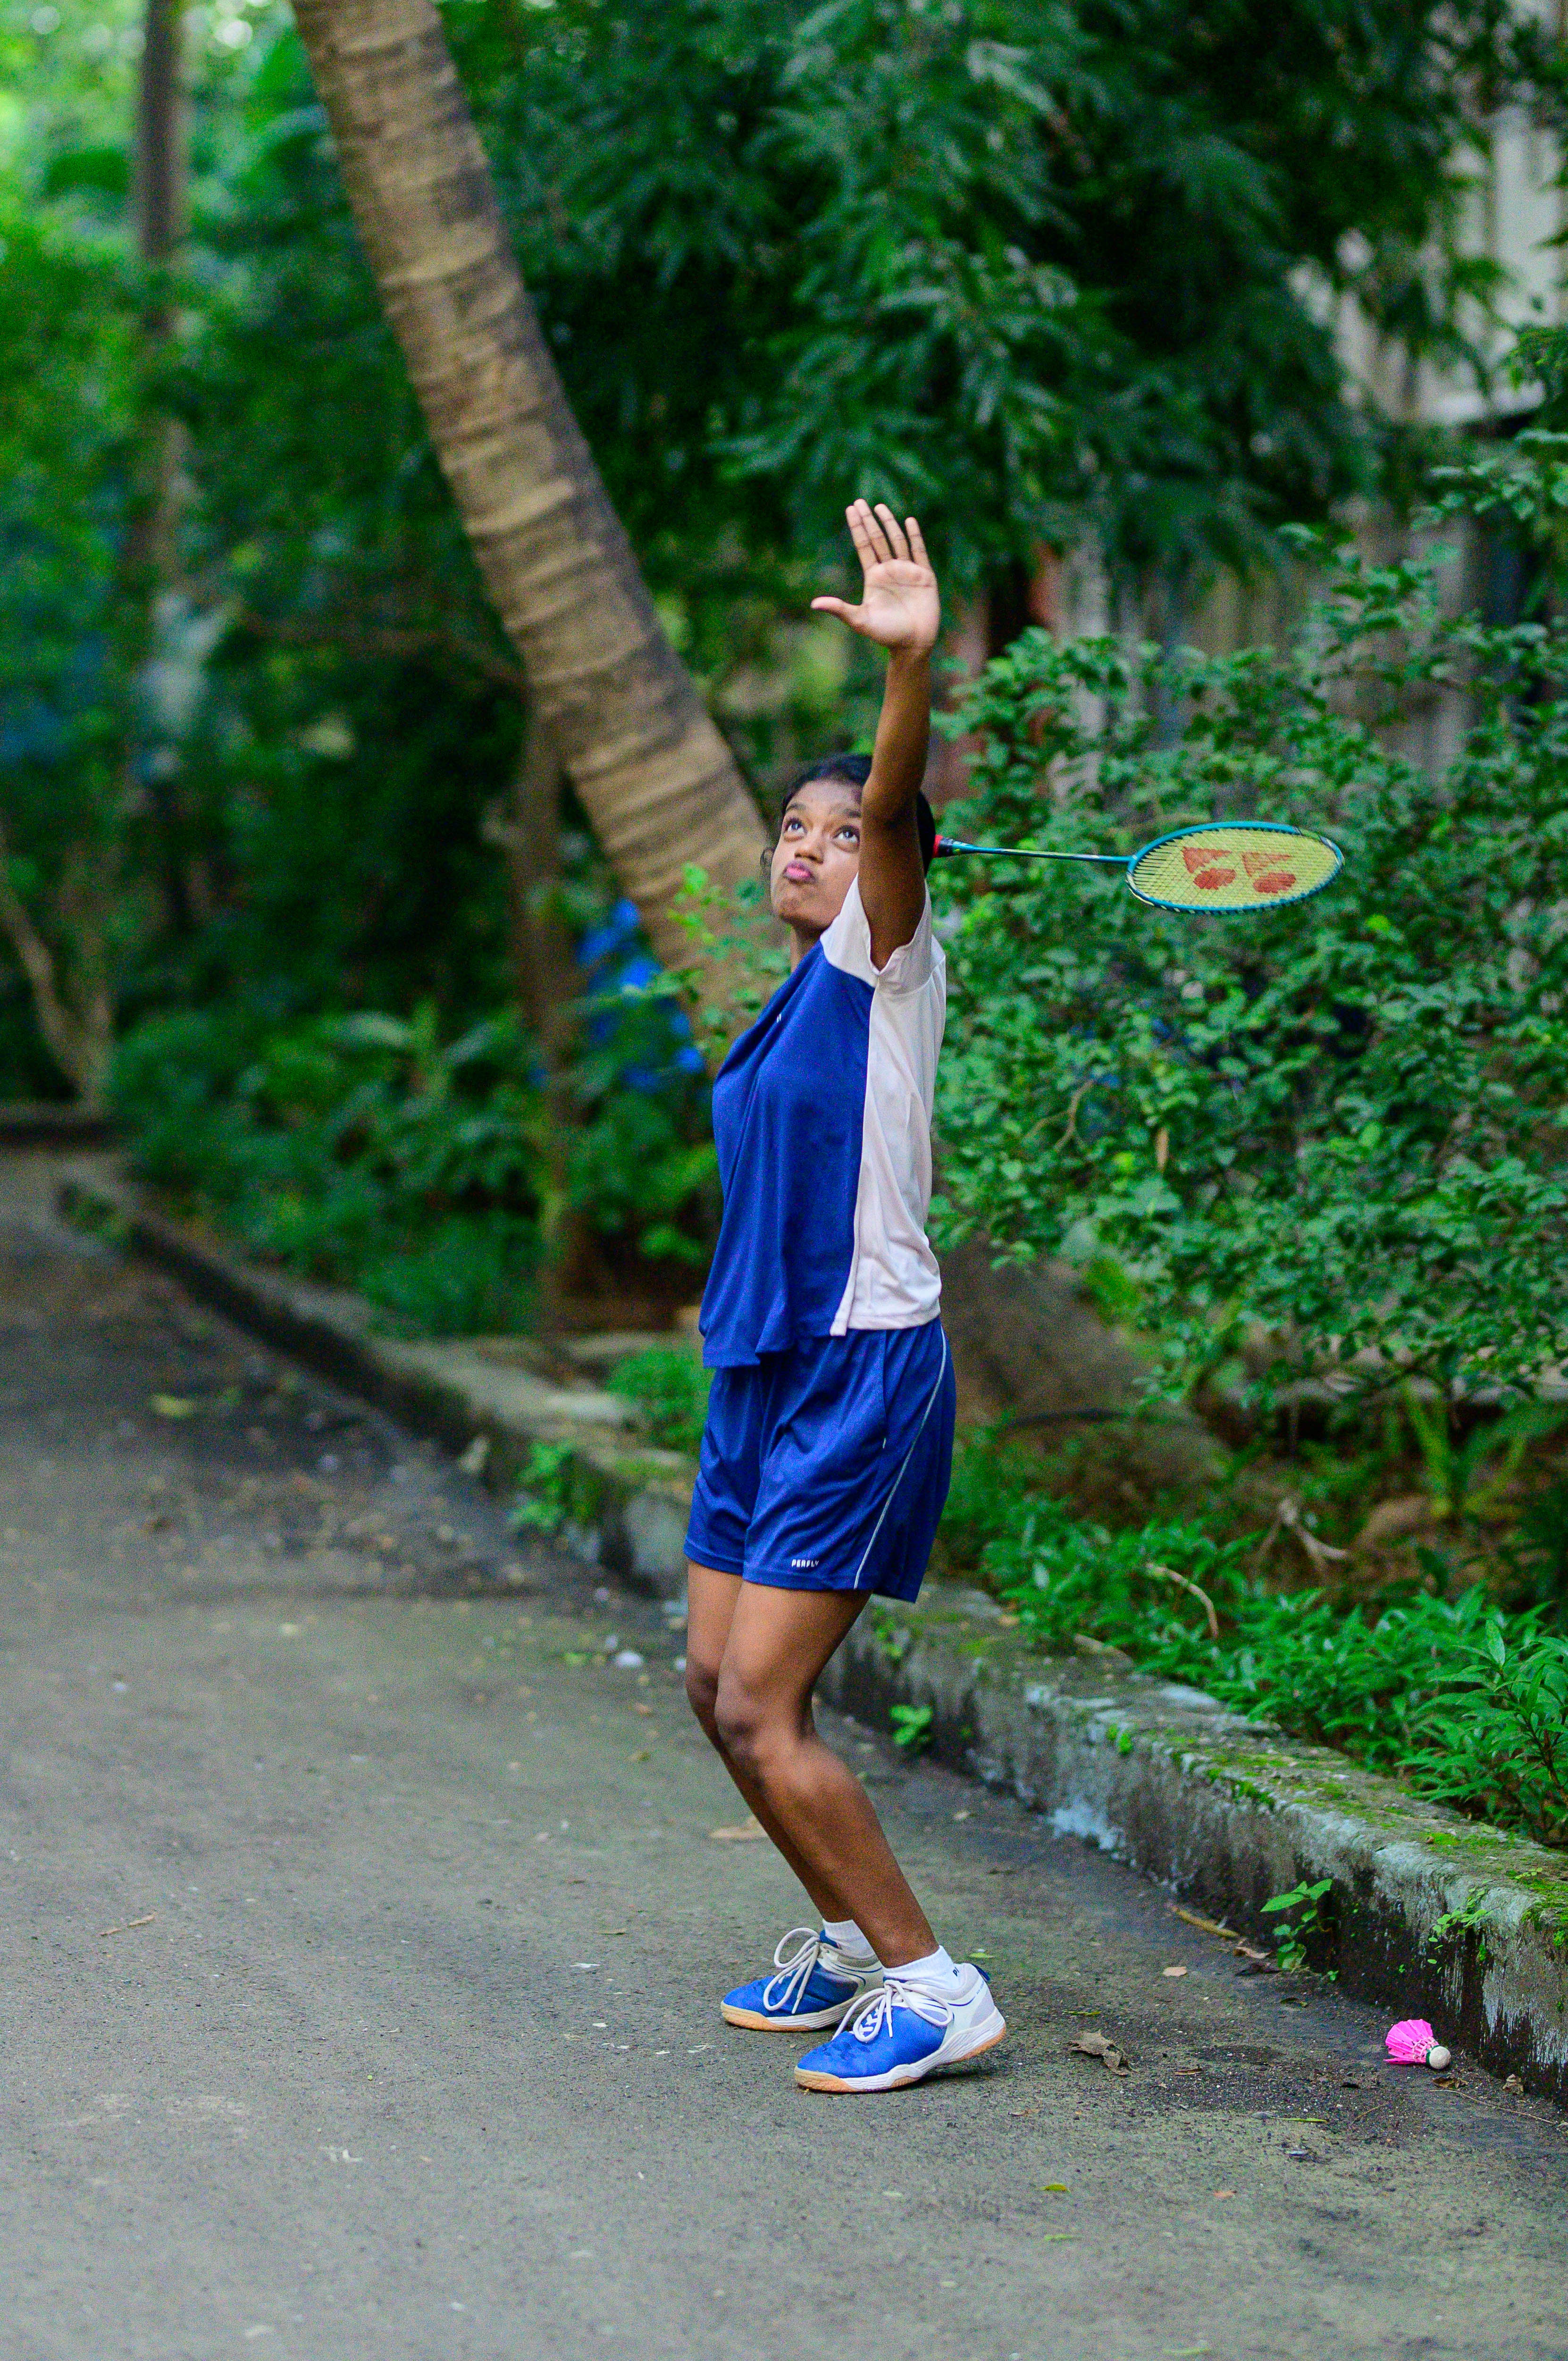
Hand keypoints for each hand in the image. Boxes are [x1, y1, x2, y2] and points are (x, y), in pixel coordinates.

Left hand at [811, 499, 939, 654]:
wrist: (912, 645)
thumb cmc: (886, 635)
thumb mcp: (860, 620)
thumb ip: (839, 609)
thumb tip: (814, 604)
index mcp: (873, 576)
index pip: (864, 545)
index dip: (857, 527)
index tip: (850, 508)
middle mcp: (889, 569)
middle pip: (877, 538)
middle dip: (869, 520)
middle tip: (860, 501)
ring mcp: (907, 571)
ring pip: (897, 541)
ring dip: (889, 523)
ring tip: (880, 507)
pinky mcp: (925, 576)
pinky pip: (919, 551)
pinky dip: (915, 536)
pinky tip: (910, 521)